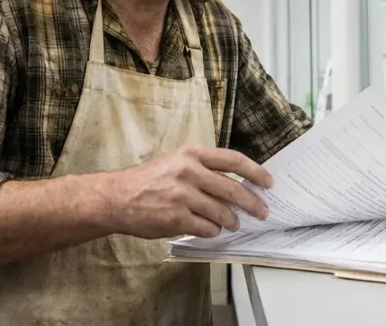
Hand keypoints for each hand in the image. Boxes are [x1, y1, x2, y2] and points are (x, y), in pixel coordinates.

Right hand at [104, 145, 272, 239]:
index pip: (233, 160)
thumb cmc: (148, 180)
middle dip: (252, 203)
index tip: (268, 182)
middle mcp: (189, 172)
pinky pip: (207, 228)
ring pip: (222, 213)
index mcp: (191, 154)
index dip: (255, 172)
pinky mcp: (176, 218)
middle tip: (262, 211)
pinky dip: (212, 231)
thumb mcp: (175, 162)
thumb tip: (235, 184)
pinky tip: (210, 229)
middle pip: (233, 189)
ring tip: (233, 223)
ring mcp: (182, 196)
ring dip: (231, 221)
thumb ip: (203, 168)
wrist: (117, 198)